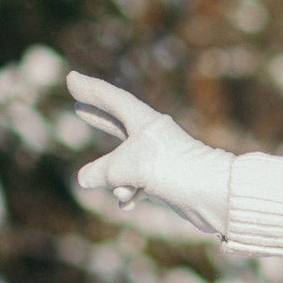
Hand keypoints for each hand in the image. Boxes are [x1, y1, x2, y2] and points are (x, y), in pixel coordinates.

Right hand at [69, 71, 232, 235]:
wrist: (210, 196)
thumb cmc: (169, 171)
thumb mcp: (125, 168)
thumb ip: (100, 171)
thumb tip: (85, 179)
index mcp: (145, 121)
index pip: (113, 99)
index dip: (91, 89)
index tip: (71, 79)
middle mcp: (152, 136)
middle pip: (118, 122)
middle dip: (98, 118)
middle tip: (78, 106)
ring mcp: (158, 158)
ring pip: (123, 164)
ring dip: (117, 180)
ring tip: (126, 191)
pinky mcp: (164, 179)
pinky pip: (136, 183)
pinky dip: (130, 193)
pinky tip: (128, 203)